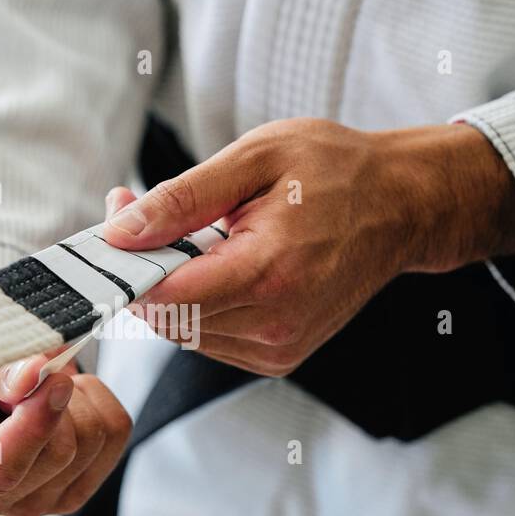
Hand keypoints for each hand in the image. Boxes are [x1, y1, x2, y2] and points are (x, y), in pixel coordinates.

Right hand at [0, 278, 131, 515]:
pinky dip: (97, 400)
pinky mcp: (75, 485)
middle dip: (54, 394)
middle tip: (25, 372)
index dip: (35, 425)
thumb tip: (34, 375)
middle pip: (62, 452)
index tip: (50, 379)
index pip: (1, 471)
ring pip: (94, 440)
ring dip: (75, 395)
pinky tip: (60, 398)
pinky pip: (115, 433)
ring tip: (35, 386)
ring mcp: (39, 499)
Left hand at [102, 118, 514, 375]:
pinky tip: (217, 264)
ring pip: (183, 333)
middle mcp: (275, 324)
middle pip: (168, 318)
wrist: (401, 206)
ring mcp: (278, 347)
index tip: (113, 227)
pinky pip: (210, 339)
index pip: (166, 296)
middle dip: (142, 270)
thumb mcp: (255, 159)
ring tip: (191, 234)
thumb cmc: (335, 172)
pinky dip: (197, 304)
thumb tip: (120, 229)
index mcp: (269, 273)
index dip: (127, 267)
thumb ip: (183, 199)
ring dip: (169, 288)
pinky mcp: (279, 356)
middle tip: (140, 213)